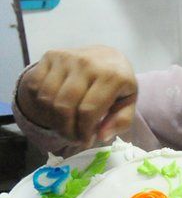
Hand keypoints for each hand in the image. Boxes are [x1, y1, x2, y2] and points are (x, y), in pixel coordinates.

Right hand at [18, 45, 136, 147]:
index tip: (84, 142)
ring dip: (53, 119)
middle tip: (72, 138)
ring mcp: (67, 57)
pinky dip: (41, 103)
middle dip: (66, 129)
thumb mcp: (128, 102)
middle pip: (65, 106)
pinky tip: (54, 109)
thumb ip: (121, 121)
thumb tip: (101, 136)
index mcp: (112, 76)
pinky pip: (37, 85)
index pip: (88, 111)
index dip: (83, 132)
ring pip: (48, 98)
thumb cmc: (118, 84)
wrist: (108, 56)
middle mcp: (87, 63)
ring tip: (64, 126)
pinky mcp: (51, 55)